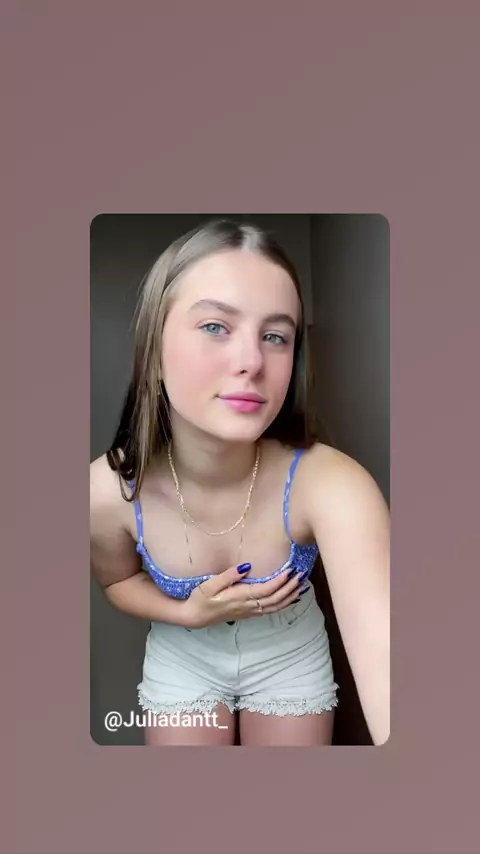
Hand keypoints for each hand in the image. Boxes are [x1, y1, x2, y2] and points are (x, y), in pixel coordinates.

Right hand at [182, 564, 304, 628]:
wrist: (195, 617)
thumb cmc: (200, 598)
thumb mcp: (210, 584)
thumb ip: (228, 576)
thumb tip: (246, 566)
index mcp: (239, 597)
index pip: (265, 590)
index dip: (280, 581)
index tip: (290, 570)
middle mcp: (247, 607)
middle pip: (274, 599)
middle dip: (290, 588)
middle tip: (302, 575)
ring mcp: (249, 612)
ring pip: (275, 607)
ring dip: (290, 597)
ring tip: (302, 586)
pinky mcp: (249, 614)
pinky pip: (270, 610)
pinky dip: (283, 604)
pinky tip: (291, 599)